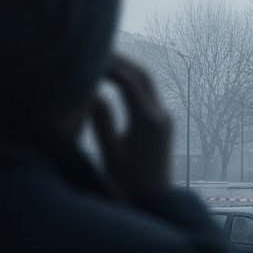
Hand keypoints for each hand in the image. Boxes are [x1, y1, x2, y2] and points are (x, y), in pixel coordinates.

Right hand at [91, 55, 173, 204]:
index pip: (128, 82)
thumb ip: (100, 122)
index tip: (88, 56)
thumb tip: (88, 92)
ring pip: (146, 82)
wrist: (156, 203)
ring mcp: (164, 118)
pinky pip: (146, 93)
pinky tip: (110, 79)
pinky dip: (129, 82)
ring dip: (125, 69)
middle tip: (95, 49)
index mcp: (147, 122)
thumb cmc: (129, 185)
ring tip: (101, 59)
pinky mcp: (162, 122)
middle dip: (119, 61)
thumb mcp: (110, 154)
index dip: (109, 66)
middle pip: (141, 75)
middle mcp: (161, 115)